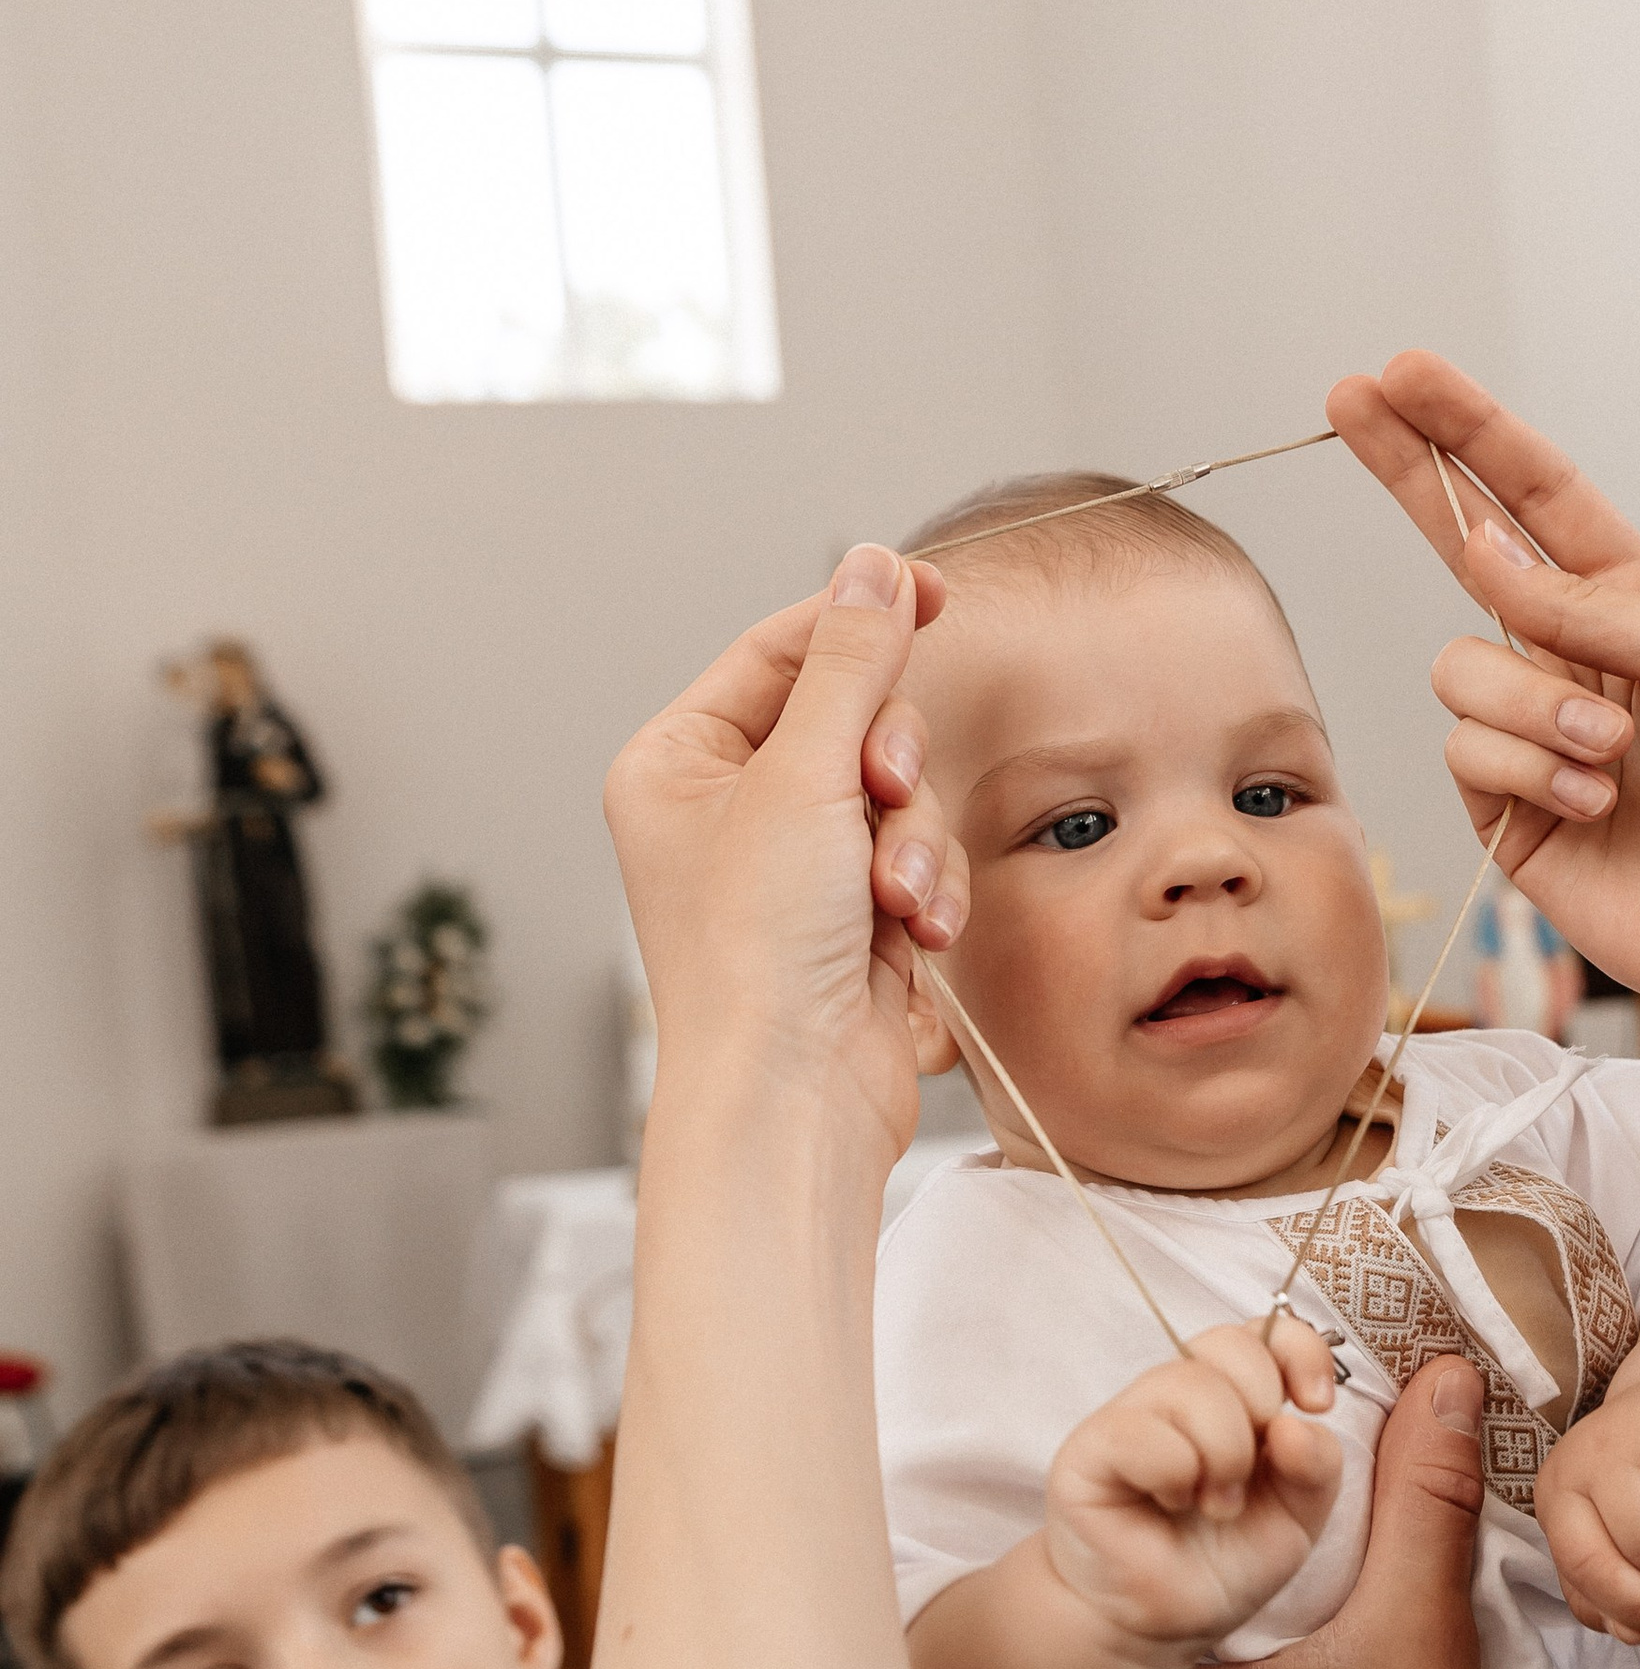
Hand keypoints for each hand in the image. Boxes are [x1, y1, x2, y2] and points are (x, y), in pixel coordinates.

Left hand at [603, 544, 963, 1159]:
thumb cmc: (758, 958)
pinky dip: (926, 894)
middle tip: (881, 795)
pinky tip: (913, 937)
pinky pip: (915, 860)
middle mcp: (728, 811)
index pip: (778, 654)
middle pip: (851, 721)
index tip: (933, 592)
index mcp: (678, 765)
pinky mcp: (848, 919)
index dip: (858, 620)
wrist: (792, 1099)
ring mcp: (791, 868)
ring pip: (896, 795)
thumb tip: (875, 569)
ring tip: (894, 901)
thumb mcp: (804, 780)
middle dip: (888, 767)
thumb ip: (850, 665)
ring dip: (913, 842)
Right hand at [1045, 1319, 1342, 1665]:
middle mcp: (1177, 1394)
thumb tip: (1297, 1421)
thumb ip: (1316, 1467)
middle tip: (1248, 1475)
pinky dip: (1173, 1473)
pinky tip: (1169, 1504)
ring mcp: (1130, 1416)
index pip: (1265, 1330)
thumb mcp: (1297, 1519)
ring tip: (1214, 1504)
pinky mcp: (1088, 1449)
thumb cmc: (1221, 1566)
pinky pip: (1142, 1432)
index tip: (1315, 1403)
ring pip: (1188, 1385)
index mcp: (1232, 1396)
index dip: (1298, 1350)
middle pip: (1227, 1345)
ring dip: (1222, 1455)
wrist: (1158, 1626)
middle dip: (1259, 1407)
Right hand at [1324, 350, 1639, 1036]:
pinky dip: (1529, 770)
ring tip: (1615, 757)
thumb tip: (1485, 552)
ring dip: (1537, 708)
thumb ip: (1587, 599)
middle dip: (1409, 470)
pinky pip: (1466, 749)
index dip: (1470, 430)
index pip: (1536, 495)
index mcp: (1630, 599)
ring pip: (1462, 666)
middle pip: (1462, 544)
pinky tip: (1592, 802)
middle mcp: (1569, 654)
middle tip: (1349, 400)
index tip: (1404, 374)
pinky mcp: (1501, 803)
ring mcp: (1528, 728)